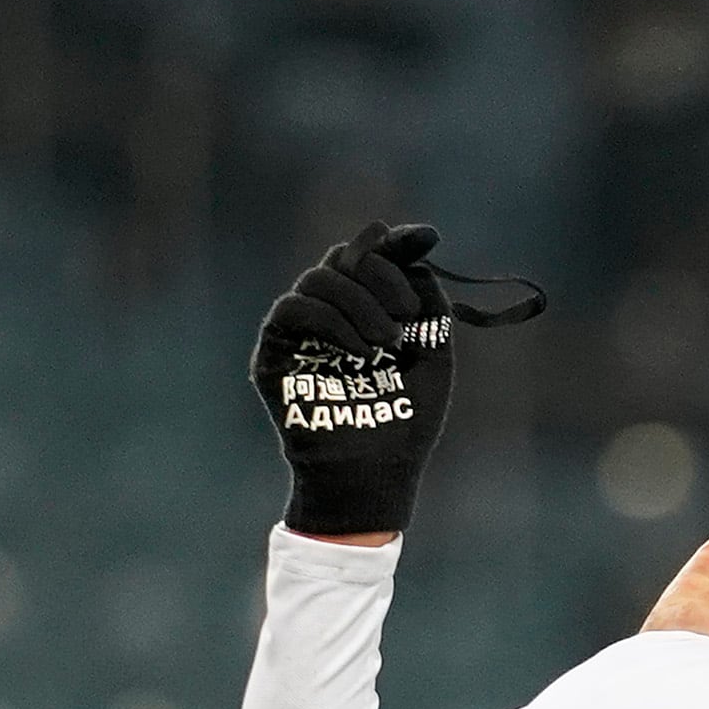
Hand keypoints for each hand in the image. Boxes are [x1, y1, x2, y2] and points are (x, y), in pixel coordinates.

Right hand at [252, 220, 461, 537]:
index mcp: (368, 310)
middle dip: (380, 273)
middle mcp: (333, 312)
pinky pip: (294, 308)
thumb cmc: (405, 422)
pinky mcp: (276, 349)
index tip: (428, 236)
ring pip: (320, 278)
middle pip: (345, 257)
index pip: (372, 258)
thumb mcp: (432, 358)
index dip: (397, 242)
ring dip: (359, 304)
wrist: (374, 472)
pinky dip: (331, 321)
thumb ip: (428, 307)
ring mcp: (302, 329)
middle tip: (405, 312)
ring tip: (386, 346)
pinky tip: (360, 352)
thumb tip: (418, 258)